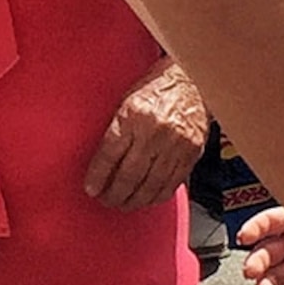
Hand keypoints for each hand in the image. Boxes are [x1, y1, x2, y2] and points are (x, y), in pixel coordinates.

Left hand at [87, 60, 207, 212]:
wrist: (192, 81)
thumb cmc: (157, 89)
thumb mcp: (126, 101)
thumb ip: (115, 131)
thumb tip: (100, 162)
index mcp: (134, 115)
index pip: (110, 154)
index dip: (98, 176)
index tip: (91, 188)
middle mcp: (155, 132)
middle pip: (130, 175)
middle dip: (115, 194)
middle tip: (106, 200)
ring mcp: (176, 145)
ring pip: (151, 185)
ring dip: (134, 200)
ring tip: (124, 203)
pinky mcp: (192, 153)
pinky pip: (172, 183)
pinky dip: (157, 196)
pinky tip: (147, 199)